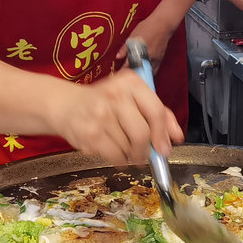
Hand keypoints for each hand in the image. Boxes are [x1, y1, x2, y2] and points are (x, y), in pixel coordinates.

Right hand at [47, 69, 183, 164]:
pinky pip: (115, 156)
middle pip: (142, 134)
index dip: (163, 133)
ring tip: (123, 147)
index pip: (156, 111)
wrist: (66, 105)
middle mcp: (115, 95)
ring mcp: (100, 115)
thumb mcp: (132, 98)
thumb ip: (158, 113)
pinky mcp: (90, 134)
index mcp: (130, 83)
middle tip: (144, 154)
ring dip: (131, 154)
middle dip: (146, 150)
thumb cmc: (105, 102)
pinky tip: (114, 152)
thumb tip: (176, 136)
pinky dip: (119, 160)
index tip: (165, 147)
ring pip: (129, 148)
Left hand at [114, 17, 174, 73]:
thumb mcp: (132, 36)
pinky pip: (154, 70)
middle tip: (127, 72)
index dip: (123, 70)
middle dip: (132, 72)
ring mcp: (155, 60)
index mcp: (139, 51)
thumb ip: (125, 48)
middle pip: (138, 71)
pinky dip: (148, 72)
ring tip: (135, 71)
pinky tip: (144, 70)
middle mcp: (147, 58)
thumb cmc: (147, 28)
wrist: (163, 25)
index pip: (129, 65)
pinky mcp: (160, 60)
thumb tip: (118, 57)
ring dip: (140, 73)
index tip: (120, 72)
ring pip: (146, 72)